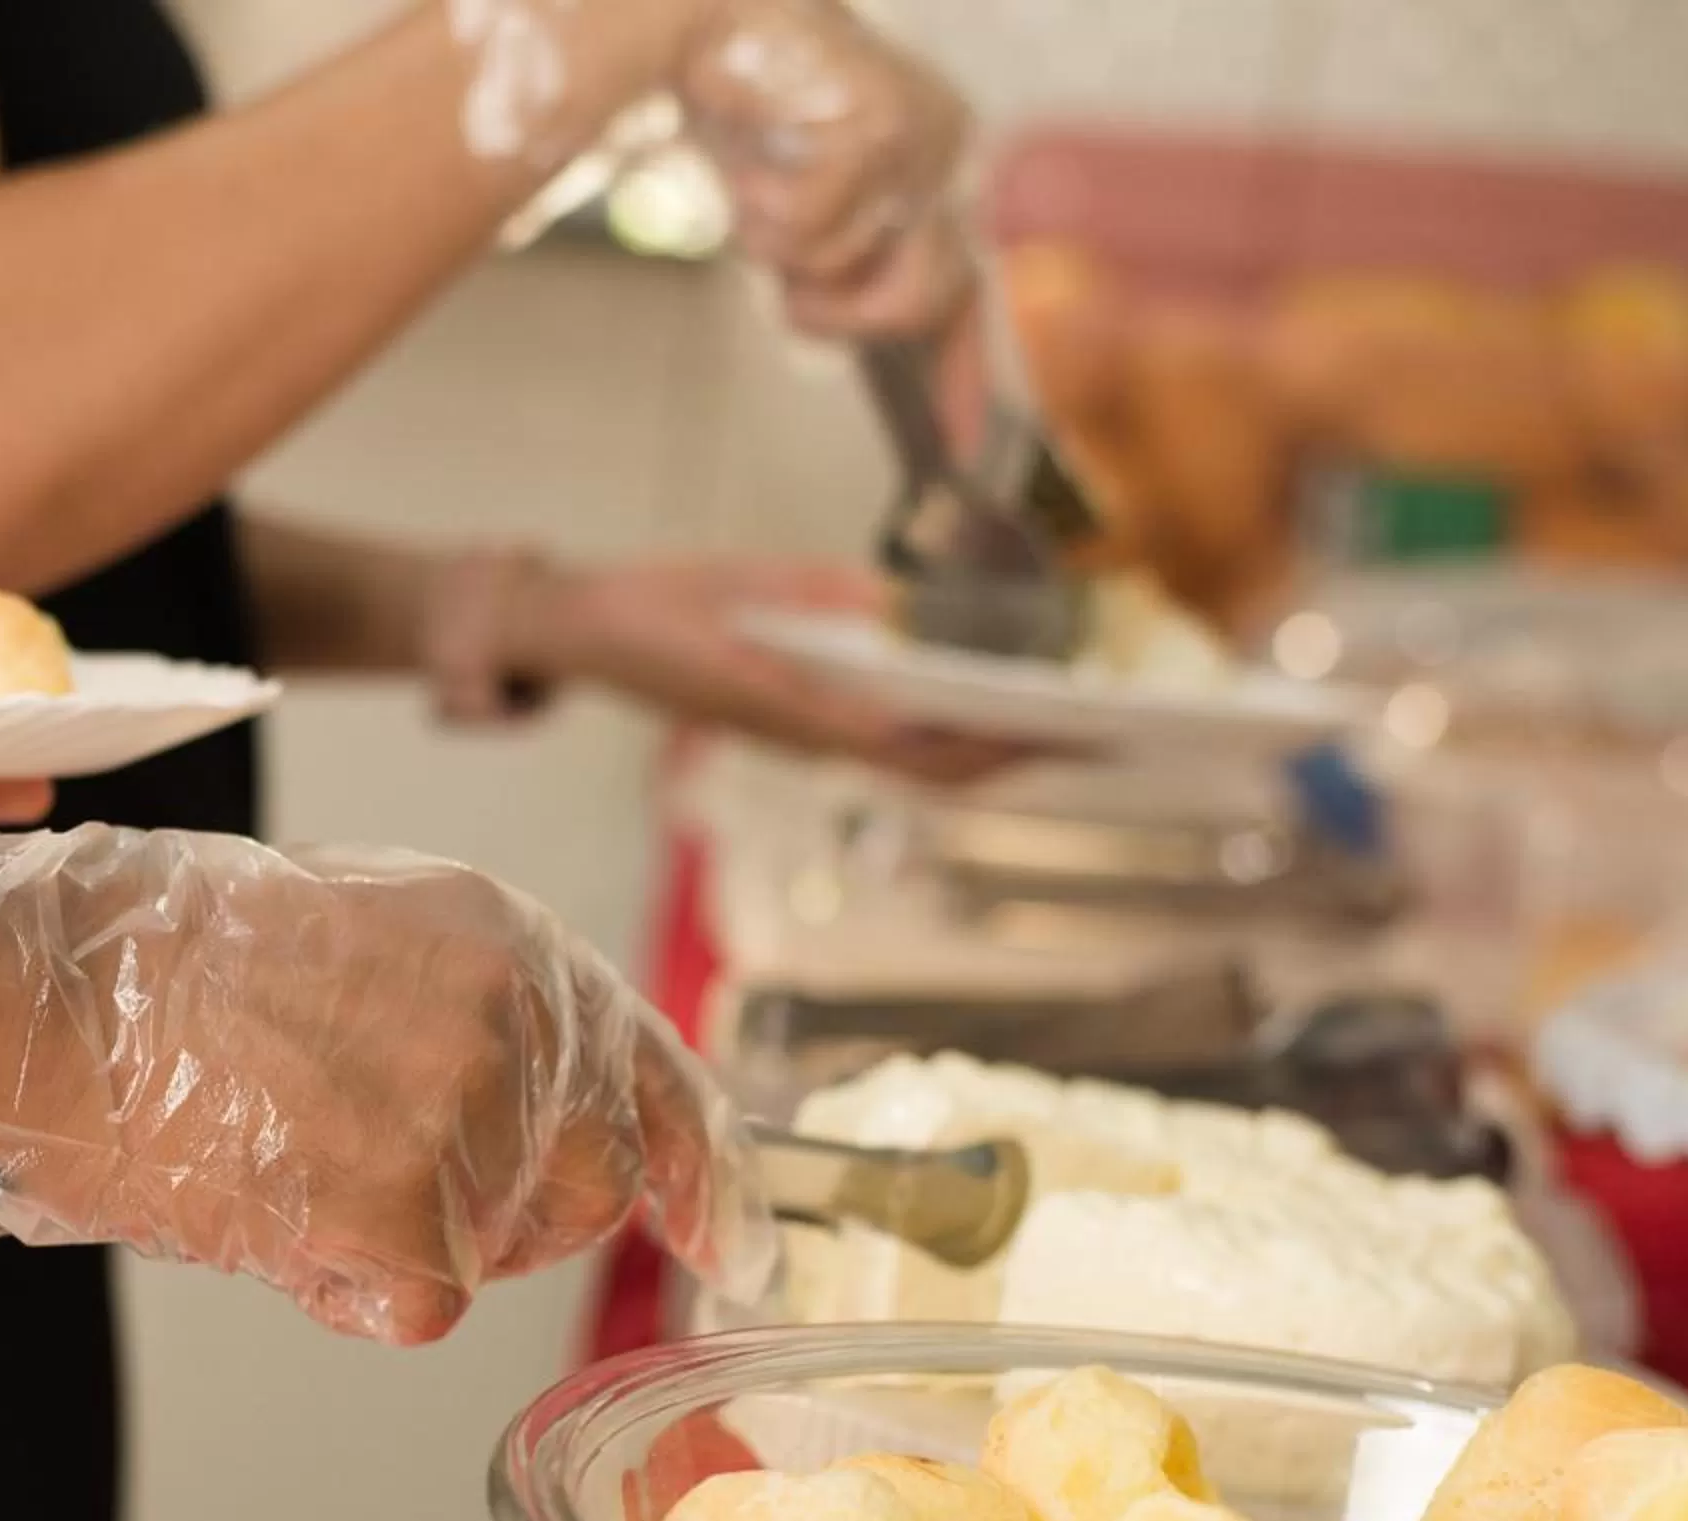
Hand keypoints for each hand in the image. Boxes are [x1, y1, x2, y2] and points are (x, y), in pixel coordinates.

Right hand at [0, 823, 776, 1345]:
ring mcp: (463, 1117)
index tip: (733, 1237)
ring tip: (272, 1160)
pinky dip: (339, 1289)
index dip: (694, 1164)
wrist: (22, 987)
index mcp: (499, 932)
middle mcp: (509, 1015)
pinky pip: (417, 1306)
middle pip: (587, 1182)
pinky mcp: (404, 1217)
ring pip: (492, 1251)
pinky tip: (260, 1215)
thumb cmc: (128, 955)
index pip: (645, 1066)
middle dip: (507, 1214)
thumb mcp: (331, 926)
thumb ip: (443, 1001)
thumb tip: (491, 1097)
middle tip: (376, 1189)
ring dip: (400, 1242)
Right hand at [425, 547, 1038, 785]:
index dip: (994, 747)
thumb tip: (916, 610)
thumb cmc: (653, 609)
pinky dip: (952, 719)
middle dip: (1020, 753)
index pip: (916, 749)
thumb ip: (829, 601)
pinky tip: (993, 693)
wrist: (582, 629)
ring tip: (1071, 714)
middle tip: (1106, 729)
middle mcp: (810, 735)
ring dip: (995, 742)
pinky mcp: (802, 711)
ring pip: (921, 755)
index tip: (1061, 732)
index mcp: (793, 714)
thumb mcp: (745, 587)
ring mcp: (807, 730)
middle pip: (937, 765)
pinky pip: (894, 730)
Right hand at [676, 0, 974, 343]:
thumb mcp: (795, 203)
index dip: (959, 374)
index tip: (965, 445)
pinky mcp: (883, 126)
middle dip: (830, 306)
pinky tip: (749, 158)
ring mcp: (921, 138)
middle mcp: (944, 151)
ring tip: (755, 184)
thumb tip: (844, 331)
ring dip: (774, 247)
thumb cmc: (742, 102)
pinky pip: (808, 229)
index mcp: (935, 169)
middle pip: (915, 304)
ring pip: (841, 268)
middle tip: (786, 274)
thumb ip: (829, 265)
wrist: (710, 13)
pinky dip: (757, 208)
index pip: (964, 291)